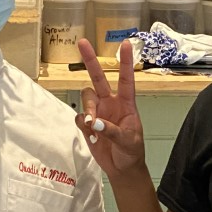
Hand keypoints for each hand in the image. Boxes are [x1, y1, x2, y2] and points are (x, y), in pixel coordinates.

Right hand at [73, 39, 146, 180]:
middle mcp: (110, 103)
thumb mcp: (128, 141)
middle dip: (90, 60)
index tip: (125, 44)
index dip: (125, 61)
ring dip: (87, 109)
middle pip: (98, 77)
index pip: (126, 79)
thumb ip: (112, 130)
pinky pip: (80, 117)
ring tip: (92, 125)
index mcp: (126, 103)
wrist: (122, 168)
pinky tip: (92, 136)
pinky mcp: (88, 124)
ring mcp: (98, 112)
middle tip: (82, 42)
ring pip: (86, 98)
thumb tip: (94, 122)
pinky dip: (83, 125)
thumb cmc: (131, 152)